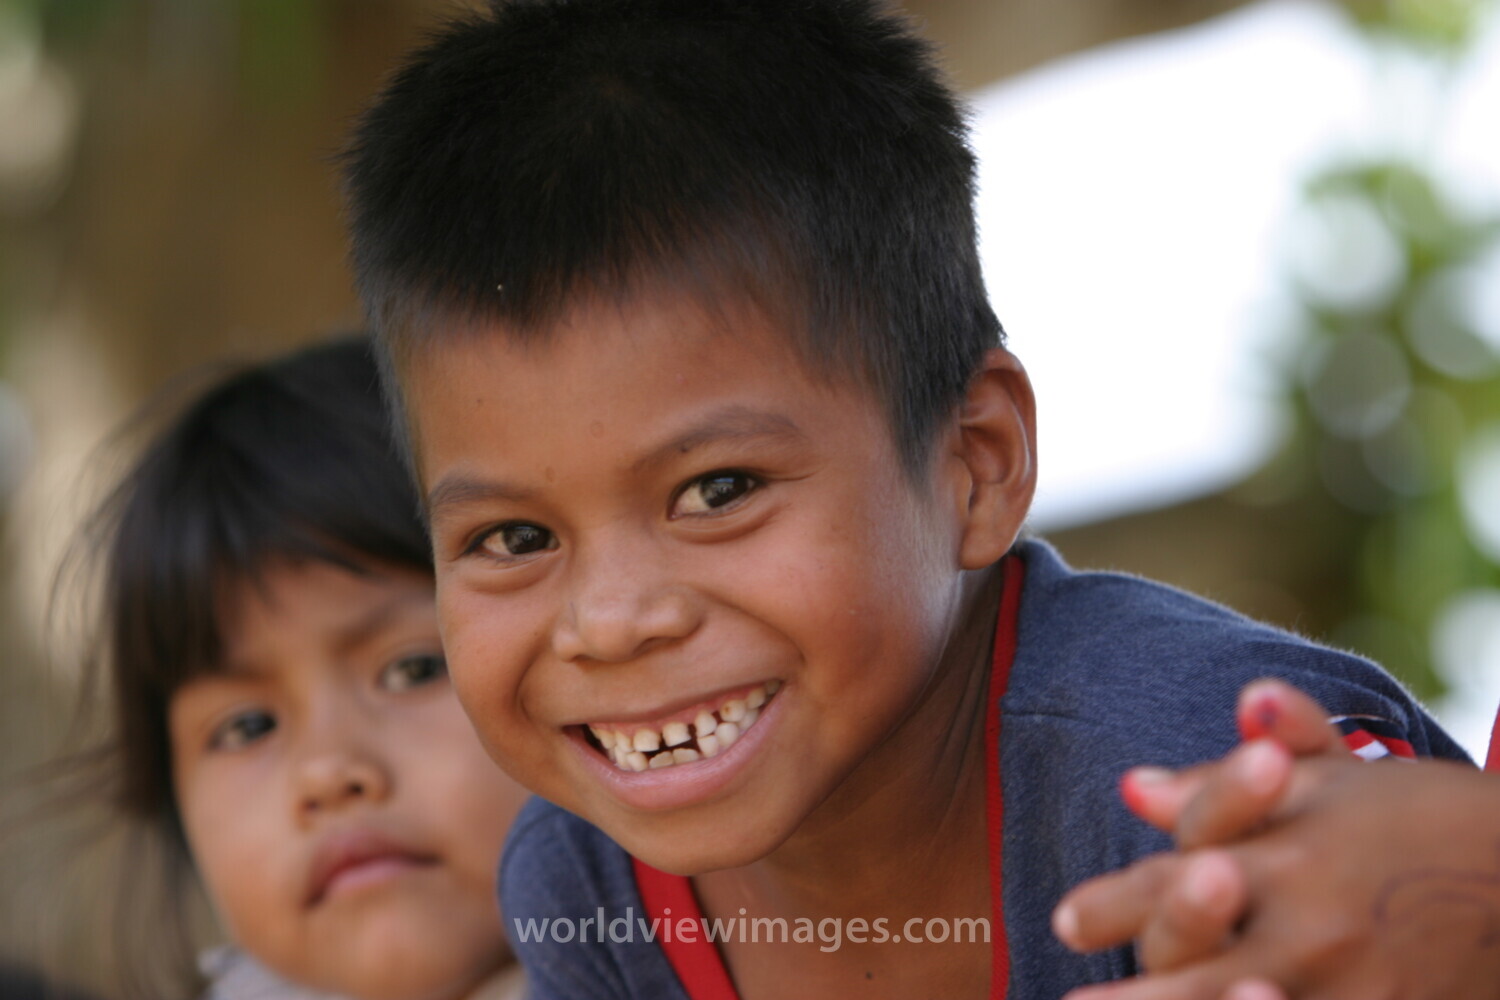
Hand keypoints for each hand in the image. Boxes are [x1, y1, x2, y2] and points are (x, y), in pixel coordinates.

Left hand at [1054, 684, 1499, 999]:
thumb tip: (1130, 787)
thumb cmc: (1409, 816)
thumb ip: (1221, 784)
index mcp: (1286, 856)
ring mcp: (1353, 986)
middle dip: (1135, 998)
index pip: (1176, 881)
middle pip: (1200, 969)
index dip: (1114, 905)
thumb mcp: (1319, 782)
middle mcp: (1313, 926)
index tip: (1063, 922)